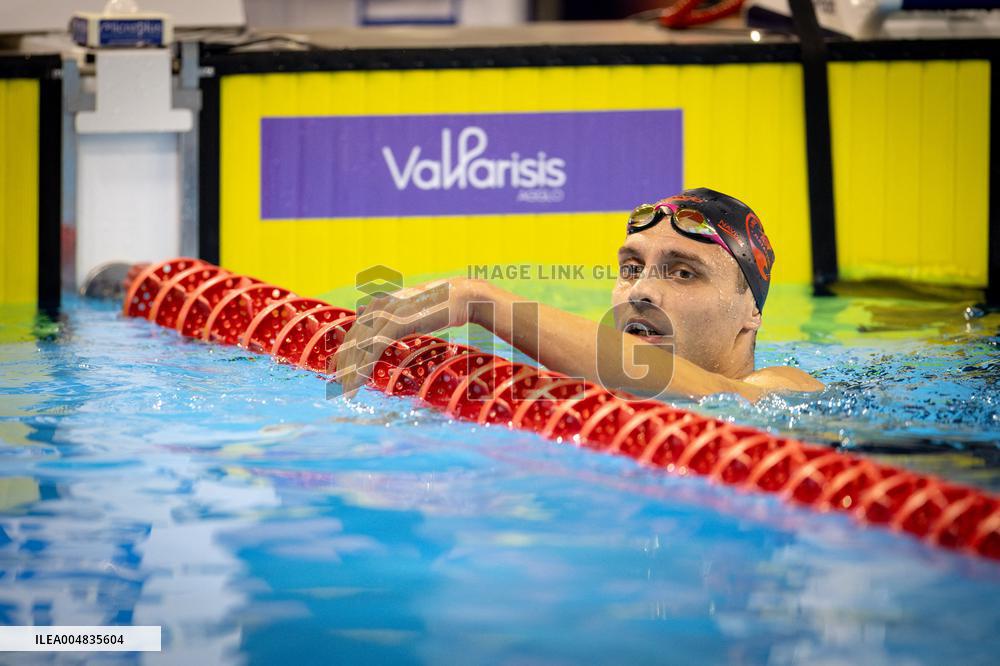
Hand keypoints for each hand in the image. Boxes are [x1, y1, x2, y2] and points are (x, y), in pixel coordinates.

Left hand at [332, 277, 484, 396]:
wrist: (459, 296)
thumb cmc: (439, 305)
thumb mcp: (409, 310)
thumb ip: (389, 315)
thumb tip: (368, 315)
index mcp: (379, 304)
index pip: (354, 331)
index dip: (344, 352)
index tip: (337, 370)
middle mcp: (377, 307)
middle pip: (352, 340)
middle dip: (343, 365)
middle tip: (337, 387)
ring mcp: (385, 313)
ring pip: (359, 347)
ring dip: (351, 372)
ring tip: (346, 391)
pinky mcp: (396, 323)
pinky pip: (373, 349)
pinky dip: (363, 368)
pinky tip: (358, 382)